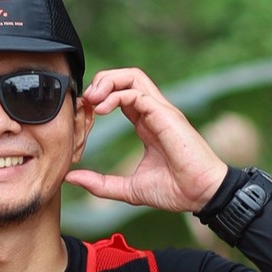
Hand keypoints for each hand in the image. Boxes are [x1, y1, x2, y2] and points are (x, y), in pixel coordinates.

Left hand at [67, 66, 227, 215]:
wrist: (201, 195)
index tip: (82, 114)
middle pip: (126, 77)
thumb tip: (71, 178)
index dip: (98, 98)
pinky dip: (115, 95)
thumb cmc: (174, 190)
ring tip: (91, 99)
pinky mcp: (165, 114)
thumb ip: (100, 184)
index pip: (120, 95)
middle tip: (84, 101)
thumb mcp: (128, 189)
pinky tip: (101, 109)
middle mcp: (153, 112)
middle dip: (101, 81)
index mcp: (146, 123)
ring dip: (107, 82)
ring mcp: (161, 111)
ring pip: (132, 76)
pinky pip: (137, 93)